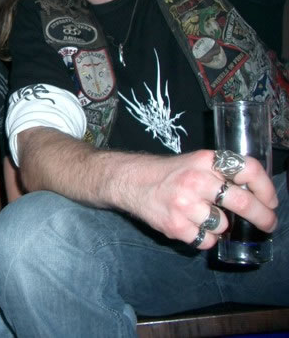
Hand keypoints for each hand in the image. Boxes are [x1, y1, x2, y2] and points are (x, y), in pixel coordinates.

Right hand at [131, 150, 277, 248]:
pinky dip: (203, 237)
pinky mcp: (175, 225)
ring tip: (203, 216)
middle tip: (268, 223)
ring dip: (220, 226)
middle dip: (263, 218)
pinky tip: (190, 225)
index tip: (271, 201)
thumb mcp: (195, 163)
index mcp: (205, 161)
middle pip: (243, 202)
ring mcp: (185, 204)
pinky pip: (205, 240)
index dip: (266, 188)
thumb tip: (257, 197)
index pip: (248, 170)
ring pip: (223, 225)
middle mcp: (196, 180)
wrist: (129, 181)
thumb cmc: (168, 174)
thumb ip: (221, 175)